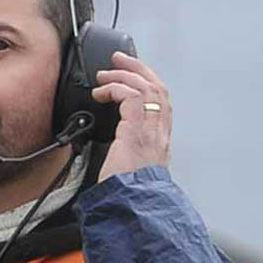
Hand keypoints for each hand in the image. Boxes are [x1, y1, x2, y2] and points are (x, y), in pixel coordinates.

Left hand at [92, 51, 171, 180]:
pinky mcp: (136, 128)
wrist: (131, 203)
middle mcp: (159, 132)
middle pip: (157, 87)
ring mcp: (150, 129)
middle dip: (138, 69)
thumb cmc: (128, 191)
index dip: (149, 83)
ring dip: (123, 75)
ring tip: (103, 75)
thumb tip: (117, 145)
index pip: (161, 102)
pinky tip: (101, 93)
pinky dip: (114, 88)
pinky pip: (130, 96)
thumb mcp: (131, 168)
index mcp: (159, 141)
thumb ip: (129, 152)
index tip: (134, 74)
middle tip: (119, 59)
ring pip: (145, 87)